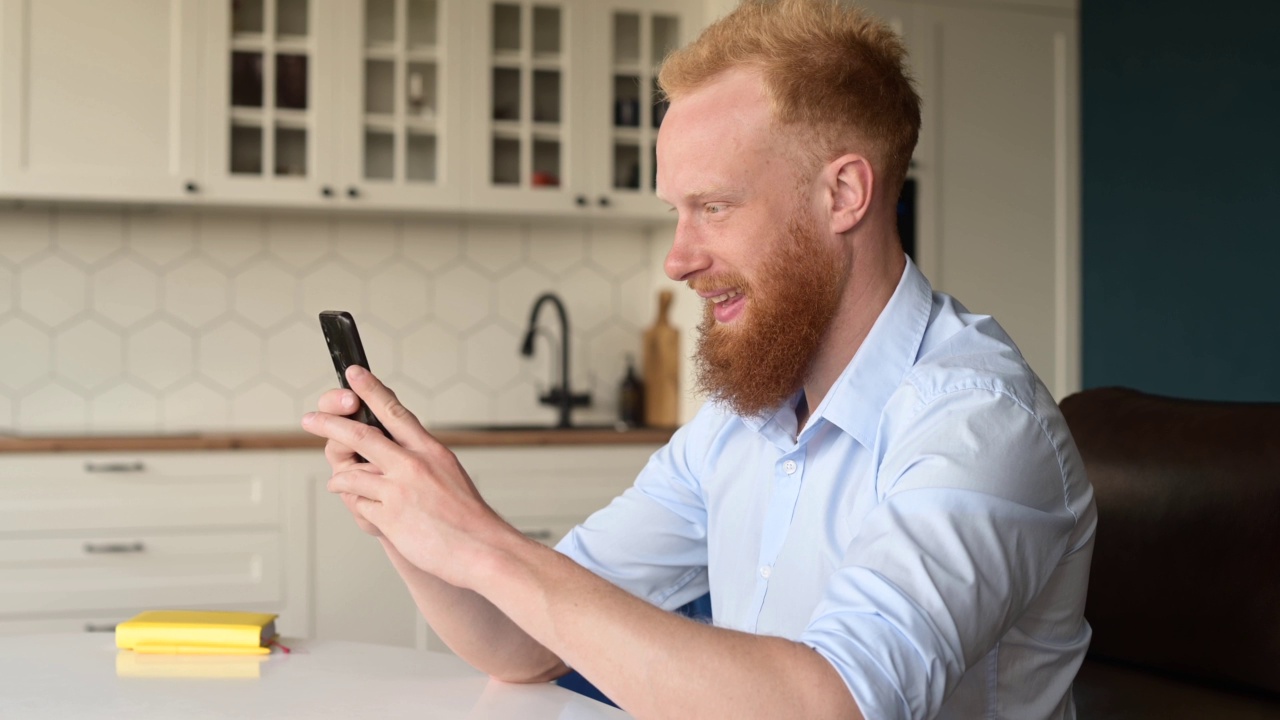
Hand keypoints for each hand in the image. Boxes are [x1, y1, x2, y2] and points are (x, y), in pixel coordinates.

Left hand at [302, 366, 509, 588]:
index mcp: (429, 449)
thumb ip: (420, 457)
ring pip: (351, 475)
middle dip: (330, 424)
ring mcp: (399, 490)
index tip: (354, 373)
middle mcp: (412, 464)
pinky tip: (371, 512)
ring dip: (341, 480)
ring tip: (338, 483)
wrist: (481, 547)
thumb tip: (393, 447)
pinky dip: (360, 507)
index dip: (371, 390)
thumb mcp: (449, 472)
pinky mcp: (389, 516)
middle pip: (361, 435)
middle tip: (309, 418)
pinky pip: (359, 505)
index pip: (394, 411)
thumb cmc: (467, 514)